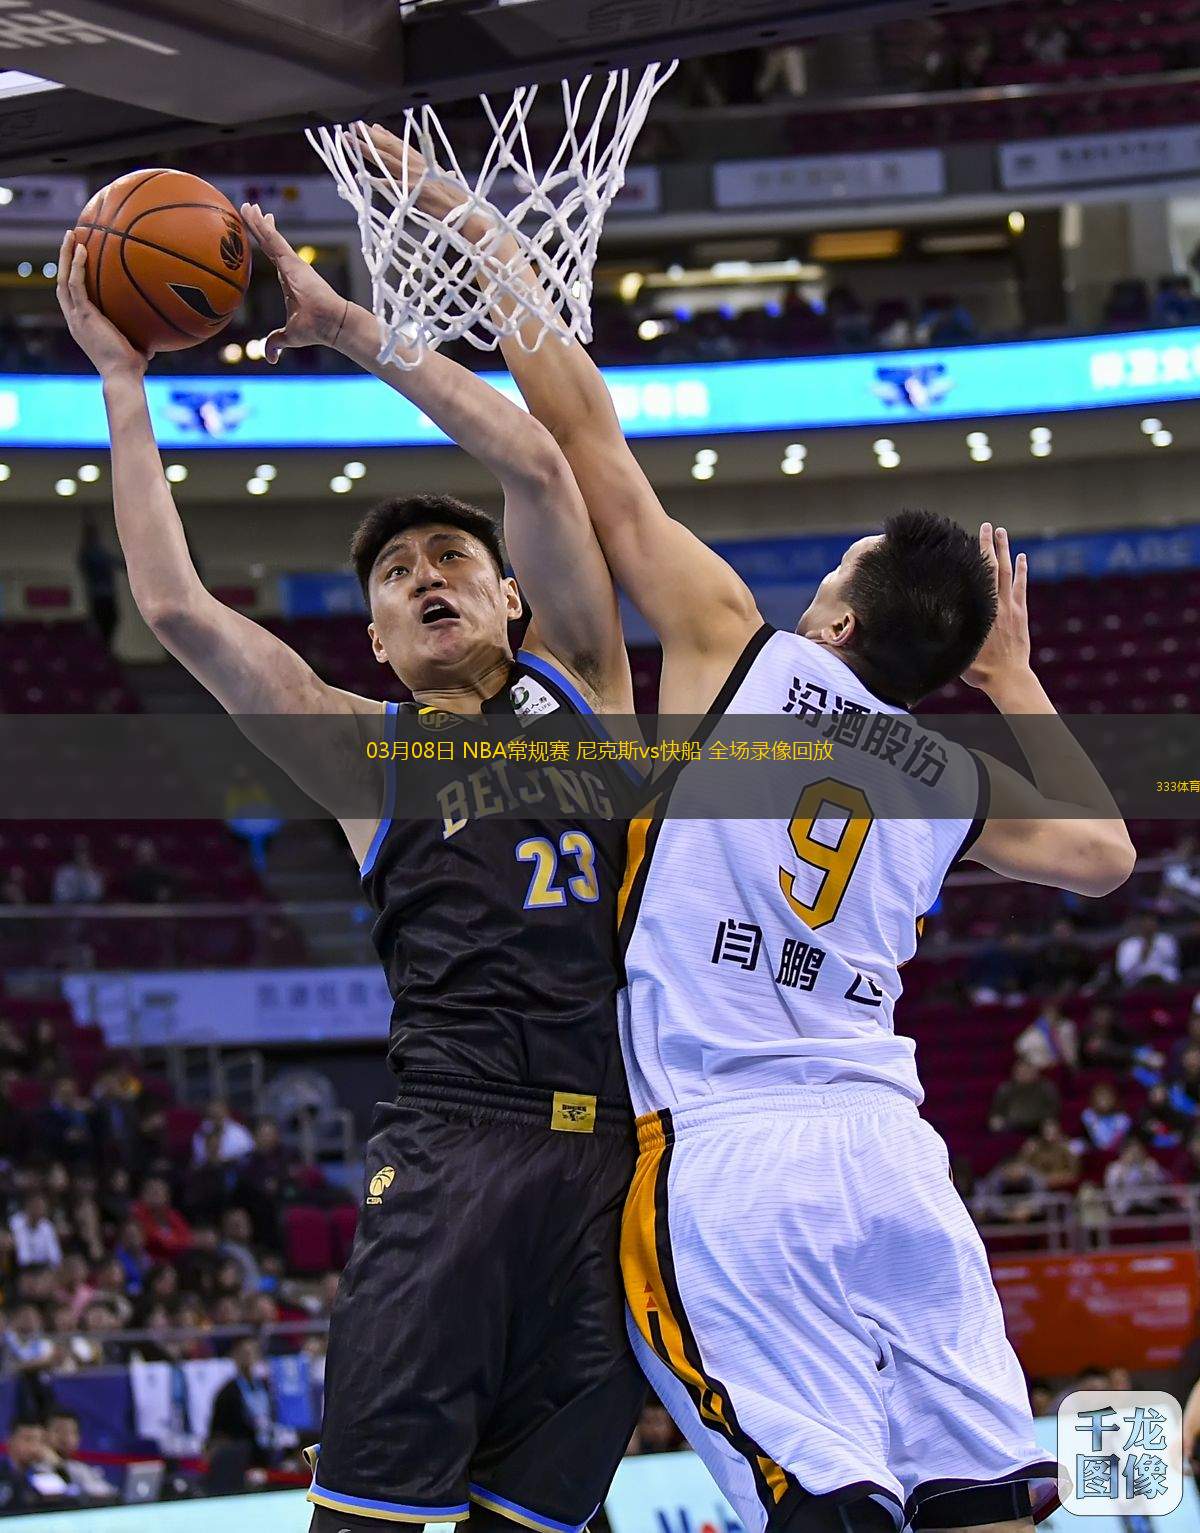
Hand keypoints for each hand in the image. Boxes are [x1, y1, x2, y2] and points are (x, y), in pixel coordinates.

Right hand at [56, 231, 151, 381]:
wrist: (124, 377)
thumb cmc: (133, 367)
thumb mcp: (137, 343)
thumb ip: (142, 331)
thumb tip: (161, 327)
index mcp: (83, 324)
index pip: (72, 295)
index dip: (72, 275)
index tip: (78, 258)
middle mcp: (75, 319)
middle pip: (62, 281)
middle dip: (64, 258)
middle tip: (71, 238)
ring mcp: (76, 317)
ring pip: (63, 278)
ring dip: (65, 255)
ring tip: (71, 234)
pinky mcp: (83, 315)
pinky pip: (75, 284)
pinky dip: (76, 266)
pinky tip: (82, 249)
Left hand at [240, 203, 349, 360]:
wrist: (332, 324)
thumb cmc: (316, 329)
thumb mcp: (289, 336)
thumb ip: (276, 342)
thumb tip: (270, 357)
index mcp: (290, 280)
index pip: (276, 257)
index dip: (268, 242)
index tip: (264, 229)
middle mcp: (292, 268)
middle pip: (272, 243)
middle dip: (262, 225)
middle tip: (253, 209)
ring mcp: (292, 263)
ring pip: (270, 237)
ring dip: (258, 221)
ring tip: (247, 206)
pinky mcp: (292, 262)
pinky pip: (272, 239)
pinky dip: (261, 226)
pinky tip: (252, 213)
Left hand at [357, 124, 493, 245]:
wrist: (468, 214)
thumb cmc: (460, 203)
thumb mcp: (449, 184)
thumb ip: (443, 177)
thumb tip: (449, 173)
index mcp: (426, 163)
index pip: (402, 146)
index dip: (386, 136)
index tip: (372, 127)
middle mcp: (418, 165)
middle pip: (390, 147)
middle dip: (370, 136)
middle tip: (353, 126)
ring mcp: (415, 177)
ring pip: (386, 159)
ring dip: (366, 149)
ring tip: (349, 140)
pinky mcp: (414, 191)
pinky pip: (392, 185)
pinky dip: (377, 181)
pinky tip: (362, 176)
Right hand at [962, 523, 1030, 691]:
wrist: (1009, 678)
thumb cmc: (980, 669)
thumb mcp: (960, 650)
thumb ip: (952, 633)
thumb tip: (933, 621)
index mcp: (981, 612)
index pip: (977, 577)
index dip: (973, 557)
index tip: (966, 539)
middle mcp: (997, 604)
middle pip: (993, 568)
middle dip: (989, 545)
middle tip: (986, 526)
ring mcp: (1011, 607)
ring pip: (1008, 572)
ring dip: (1005, 551)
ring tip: (1002, 532)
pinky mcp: (1020, 613)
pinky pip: (1020, 586)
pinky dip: (1022, 570)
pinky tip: (1022, 557)